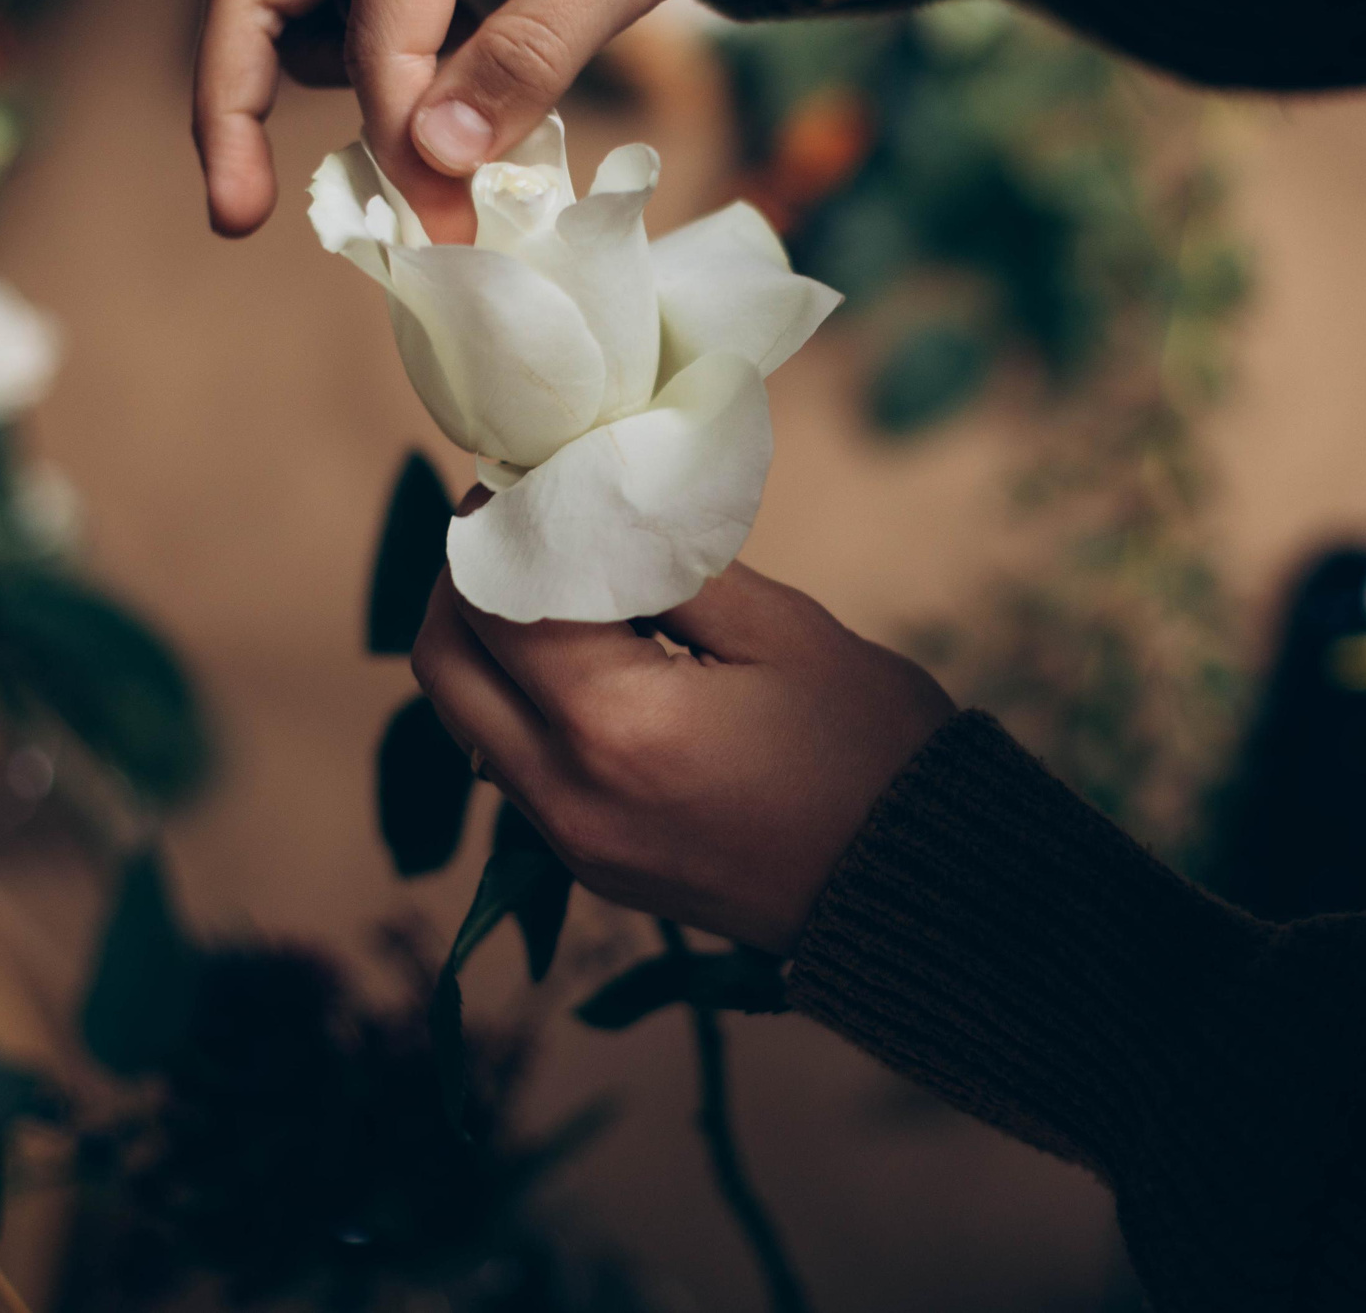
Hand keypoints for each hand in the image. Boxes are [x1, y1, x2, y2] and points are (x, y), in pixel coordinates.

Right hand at [192, 0, 822, 242]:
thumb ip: (532, 53)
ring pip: (308, 3)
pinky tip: (442, 128)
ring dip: (316, 92)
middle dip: (230, 108)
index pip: (376, 39)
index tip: (448, 232)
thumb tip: (437, 159)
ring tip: (387, 184)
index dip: (404, 148)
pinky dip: (386, 73)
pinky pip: (377, 7)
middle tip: (234, 220)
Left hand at [412, 559, 954, 952]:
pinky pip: (515, 768)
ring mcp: (573, 842)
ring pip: (467, 720)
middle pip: (445, 664)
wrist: (920, 891)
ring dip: (489, 644)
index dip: (501, 520)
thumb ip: (668, 564)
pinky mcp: (593, 866)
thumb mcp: (783, 628)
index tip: (530, 473)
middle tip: (522, 525)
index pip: (494, 598)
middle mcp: (568, 793)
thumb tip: (595, 507)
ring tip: (557, 587)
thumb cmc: (874, 749)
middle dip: (465, 579)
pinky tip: (592, 662)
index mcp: (614, 724)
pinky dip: (524, 701)